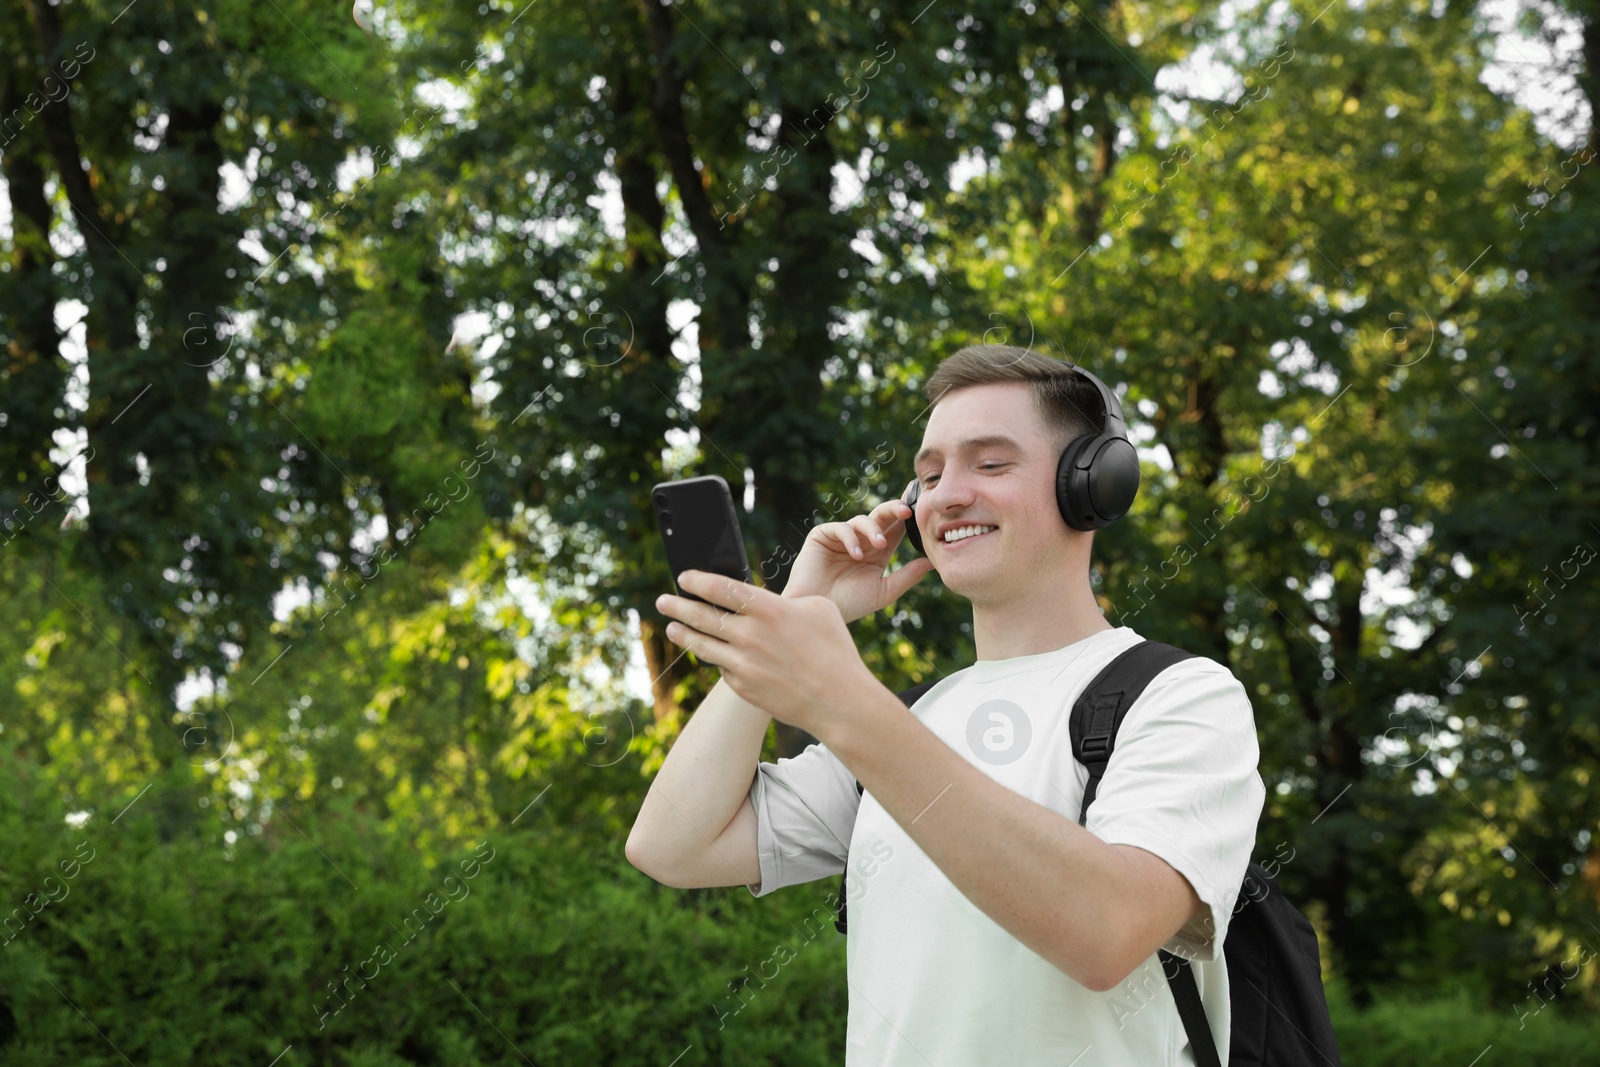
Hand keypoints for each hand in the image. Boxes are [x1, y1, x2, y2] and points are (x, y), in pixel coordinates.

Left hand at [654, 569, 877, 736]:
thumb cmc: (835, 650)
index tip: (684, 577)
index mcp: (768, 609)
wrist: (838, 701)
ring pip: (702, 645)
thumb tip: (765, 604)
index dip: (697, 581)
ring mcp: (743, 663)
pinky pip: (723, 669)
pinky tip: (713, 655)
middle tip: (663, 601)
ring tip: (673, 627)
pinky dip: (718, 660)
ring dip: (684, 634)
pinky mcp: (743, 686)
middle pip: (701, 616)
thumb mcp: (818, 609)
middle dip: (678, 606)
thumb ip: (785, 602)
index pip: (720, 589)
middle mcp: (749, 635)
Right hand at [784, 499, 934, 623]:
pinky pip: (841, 528)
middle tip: (907, 511)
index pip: (896, 529)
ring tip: (880, 545)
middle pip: (881, 517)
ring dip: (873, 530)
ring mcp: (841, 537)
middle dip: (894, 510)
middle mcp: (861, 541)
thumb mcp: (883, 591)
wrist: (818, 610)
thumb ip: (907, 576)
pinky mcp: (822, 536)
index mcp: (877, 552)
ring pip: (862, 520)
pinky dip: (851, 539)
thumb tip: (932, 562)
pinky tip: (856, 555)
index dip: (907, 520)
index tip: (921, 513)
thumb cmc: (849, 604)